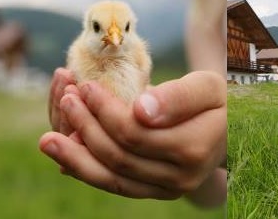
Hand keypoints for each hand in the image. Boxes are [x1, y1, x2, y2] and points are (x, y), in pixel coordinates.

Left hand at [39, 71, 226, 203]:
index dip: (104, 111)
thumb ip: (178, 97)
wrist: (230, 132)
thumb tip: (141, 110)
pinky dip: (86, 172)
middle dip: (85, 128)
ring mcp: (165, 190)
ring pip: (111, 179)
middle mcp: (179, 177)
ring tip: (47, 140)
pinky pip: (114, 186)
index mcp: (193, 148)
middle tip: (66, 100)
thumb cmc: (217, 101)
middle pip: (118, 157)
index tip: (85, 85)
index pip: (134, 133)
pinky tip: (63, 157)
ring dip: (75, 158)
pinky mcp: (152, 192)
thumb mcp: (208, 87)